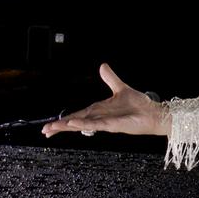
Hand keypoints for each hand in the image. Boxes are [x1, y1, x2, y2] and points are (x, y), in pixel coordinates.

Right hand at [41, 63, 169, 137]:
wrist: (153, 113)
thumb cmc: (139, 105)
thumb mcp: (121, 88)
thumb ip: (110, 78)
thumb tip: (102, 66)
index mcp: (99, 110)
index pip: (77, 115)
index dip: (64, 120)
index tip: (50, 125)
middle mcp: (100, 117)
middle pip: (76, 122)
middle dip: (60, 126)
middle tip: (45, 131)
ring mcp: (106, 122)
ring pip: (83, 124)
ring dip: (68, 126)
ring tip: (53, 128)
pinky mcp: (113, 125)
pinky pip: (97, 124)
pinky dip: (85, 124)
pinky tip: (74, 124)